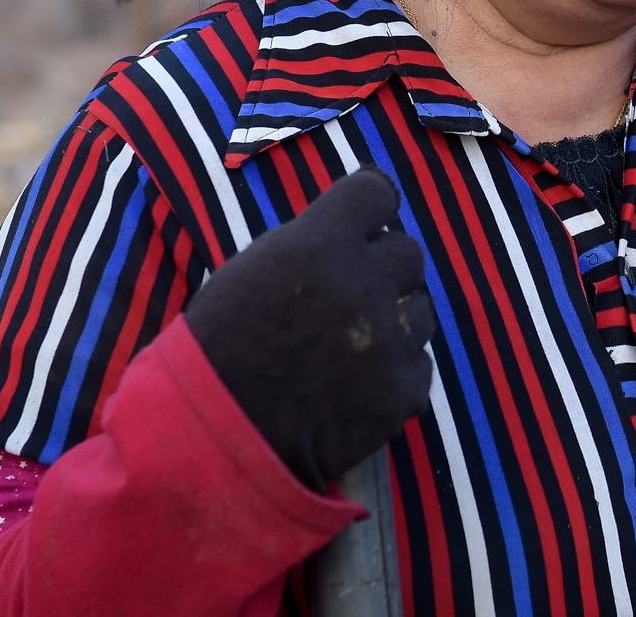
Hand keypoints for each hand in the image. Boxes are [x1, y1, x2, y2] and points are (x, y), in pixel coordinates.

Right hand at [184, 168, 435, 488]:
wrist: (214, 442)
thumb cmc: (216, 353)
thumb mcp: (251, 274)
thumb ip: (310, 246)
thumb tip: (354, 230)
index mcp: (319, 245)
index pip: (375, 194)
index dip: (370, 209)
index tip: (366, 223)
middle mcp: (363, 283)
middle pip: (407, 252)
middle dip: (383, 270)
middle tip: (352, 297)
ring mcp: (389, 339)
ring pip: (420, 309)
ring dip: (395, 321)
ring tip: (351, 349)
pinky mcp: (402, 390)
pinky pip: (419, 364)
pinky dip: (395, 374)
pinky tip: (357, 388)